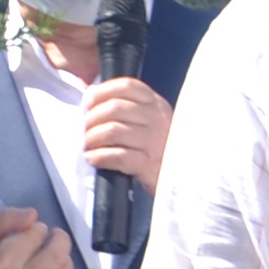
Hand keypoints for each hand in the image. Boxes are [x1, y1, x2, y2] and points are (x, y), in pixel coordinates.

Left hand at [78, 81, 171, 195]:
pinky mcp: (150, 165)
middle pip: (115, 107)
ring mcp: (155, 142)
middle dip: (92, 118)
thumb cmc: (160, 151)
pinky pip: (118, 156)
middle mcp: (158, 119)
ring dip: (93, 138)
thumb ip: (130, 108)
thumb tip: (92, 96)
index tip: (89, 102)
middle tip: (85, 130)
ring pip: (113, 131)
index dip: (102, 91)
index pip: (127, 86)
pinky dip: (100, 156)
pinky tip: (93, 159)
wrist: (183, 182)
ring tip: (88, 146)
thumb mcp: (152, 123)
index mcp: (157, 104)